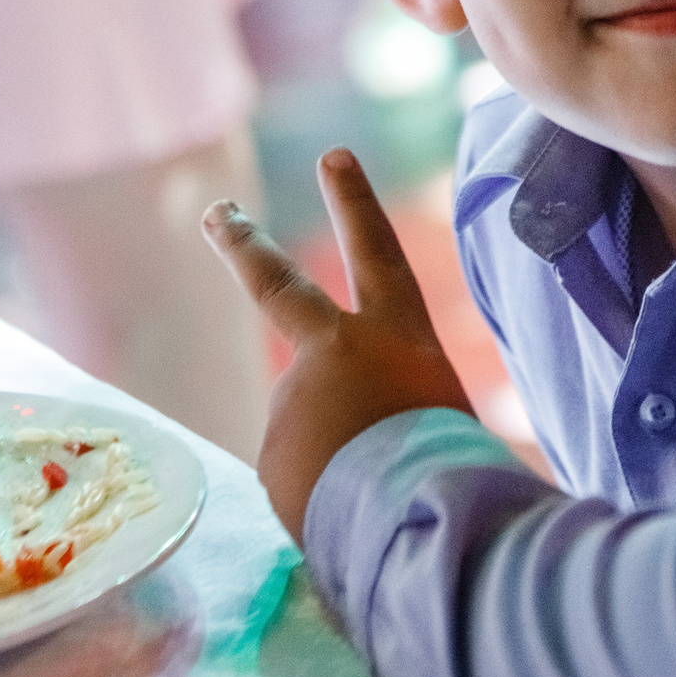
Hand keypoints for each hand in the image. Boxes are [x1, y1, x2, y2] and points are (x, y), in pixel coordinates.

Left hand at [204, 149, 471, 541]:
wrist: (425, 520)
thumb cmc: (458, 473)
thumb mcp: (442, 420)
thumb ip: (390, 411)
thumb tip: (343, 441)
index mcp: (401, 337)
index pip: (378, 253)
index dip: (355, 203)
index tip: (332, 156)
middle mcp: (339, 353)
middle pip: (279, 286)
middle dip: (246, 243)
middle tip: (217, 210)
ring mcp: (297, 401)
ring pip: (311, 432)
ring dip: (336, 465)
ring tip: (381, 499)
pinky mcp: (272, 453)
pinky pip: (301, 480)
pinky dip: (325, 501)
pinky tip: (355, 518)